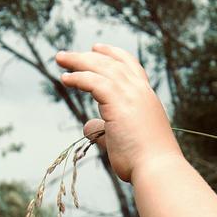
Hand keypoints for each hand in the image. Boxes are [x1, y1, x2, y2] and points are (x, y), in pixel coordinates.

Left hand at [55, 44, 181, 183]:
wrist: (157, 169)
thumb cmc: (143, 161)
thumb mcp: (121, 140)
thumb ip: (104, 130)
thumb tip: (87, 125)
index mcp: (146, 97)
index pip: (130, 66)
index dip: (113, 55)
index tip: (96, 48)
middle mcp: (140, 91)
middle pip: (112, 63)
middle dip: (88, 56)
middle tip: (66, 55)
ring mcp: (131, 94)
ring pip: (102, 68)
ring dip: (79, 61)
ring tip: (60, 59)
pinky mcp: (119, 101)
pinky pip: (94, 82)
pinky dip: (78, 78)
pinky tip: (65, 79)